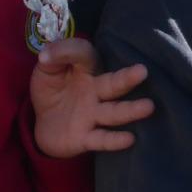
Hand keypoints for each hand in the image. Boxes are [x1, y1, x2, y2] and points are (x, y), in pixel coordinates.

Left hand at [30, 38, 153, 157]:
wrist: (43, 122)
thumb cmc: (52, 89)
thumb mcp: (46, 68)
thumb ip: (53, 57)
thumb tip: (46, 54)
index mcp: (86, 69)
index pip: (84, 55)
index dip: (68, 52)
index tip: (46, 57)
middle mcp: (95, 91)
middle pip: (113, 84)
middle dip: (127, 78)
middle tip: (143, 71)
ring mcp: (93, 115)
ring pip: (114, 112)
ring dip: (130, 110)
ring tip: (148, 106)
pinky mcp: (85, 138)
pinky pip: (101, 139)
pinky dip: (114, 140)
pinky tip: (129, 139)